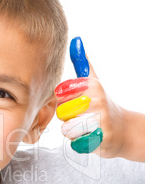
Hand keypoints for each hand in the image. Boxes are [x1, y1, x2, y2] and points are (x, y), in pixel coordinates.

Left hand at [55, 37, 125, 157]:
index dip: (64, 102)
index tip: (76, 102)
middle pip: (61, 113)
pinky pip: (76, 143)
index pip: (58, 95)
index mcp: (91, 85)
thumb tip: (76, 39)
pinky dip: (80, 144)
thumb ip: (82, 64)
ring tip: (85, 127)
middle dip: (68, 118)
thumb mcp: (93, 82)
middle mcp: (97, 99)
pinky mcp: (102, 138)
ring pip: (66, 129)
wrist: (124, 130)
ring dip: (73, 132)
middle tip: (82, 117)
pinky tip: (90, 137)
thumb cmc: (101, 105)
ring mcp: (100, 119)